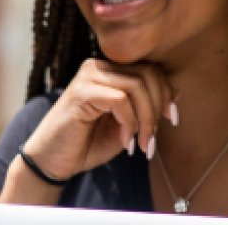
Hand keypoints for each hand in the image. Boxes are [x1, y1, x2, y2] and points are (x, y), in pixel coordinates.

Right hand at [21, 58, 171, 179]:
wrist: (53, 161)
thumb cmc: (88, 143)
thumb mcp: (125, 124)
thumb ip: (144, 108)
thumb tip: (174, 96)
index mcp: (108, 70)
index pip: (149, 69)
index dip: (166, 93)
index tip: (171, 119)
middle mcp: (98, 67)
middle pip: (147, 74)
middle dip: (158, 108)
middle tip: (152, 138)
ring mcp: (88, 77)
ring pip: (136, 85)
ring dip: (146, 118)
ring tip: (141, 143)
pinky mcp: (80, 93)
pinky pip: (119, 100)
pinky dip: (129, 122)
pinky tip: (125, 139)